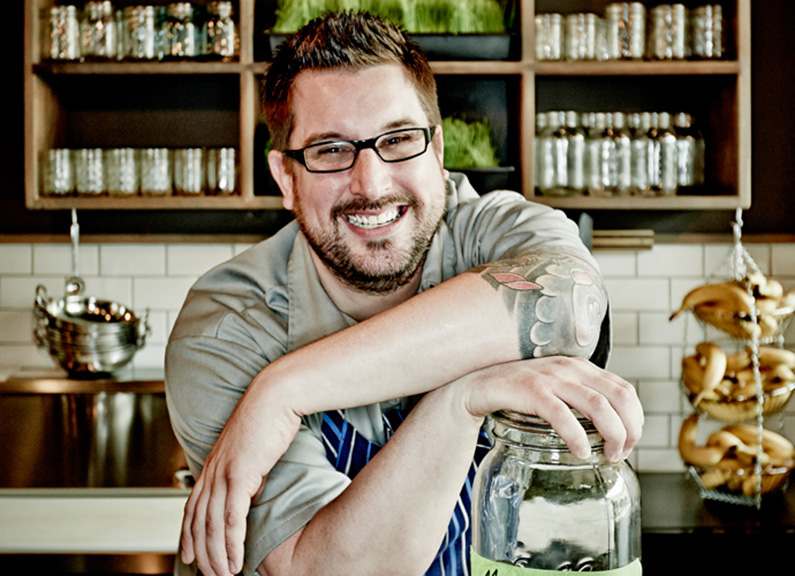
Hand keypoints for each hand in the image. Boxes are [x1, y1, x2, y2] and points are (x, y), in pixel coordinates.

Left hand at [180, 382, 301, 575]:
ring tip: (224, 575)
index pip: (191, 507)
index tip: (187, 556)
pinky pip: (231, 518)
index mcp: (213, 464)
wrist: (275, 397)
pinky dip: (231, 544)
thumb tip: (249, 491)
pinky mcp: (239, 475)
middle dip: (201, 554)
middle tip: (209, 575)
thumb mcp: (252, 451)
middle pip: (198, 523)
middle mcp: (212, 471)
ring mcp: (223, 473)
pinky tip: (236, 559)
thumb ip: (246, 473)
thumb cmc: (268, 418)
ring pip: (211, 526)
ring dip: (216, 556)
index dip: (187, 535)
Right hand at [459, 356, 642, 460]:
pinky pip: (562, 415)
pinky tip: (580, 452)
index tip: (630, 443)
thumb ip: (579, 399)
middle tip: (620, 453)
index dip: (636, 420)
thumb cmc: (519, 392)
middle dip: (629, 431)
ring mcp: (551, 378)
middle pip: (620, 398)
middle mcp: (571, 368)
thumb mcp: (556, 390)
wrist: (477, 386)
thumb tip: (610, 429)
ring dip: (611, 435)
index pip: (625, 391)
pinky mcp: (531, 390)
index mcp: (581, 367)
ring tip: (606, 455)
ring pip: (598, 406)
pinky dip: (576, 437)